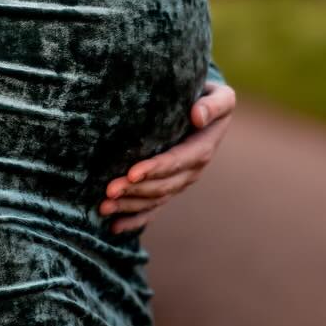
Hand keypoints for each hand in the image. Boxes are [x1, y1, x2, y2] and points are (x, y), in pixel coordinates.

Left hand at [98, 82, 236, 233]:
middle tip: (108, 191)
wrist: (207, 111)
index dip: (155, 169)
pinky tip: (115, 228)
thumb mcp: (221, 97)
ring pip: (154, 200)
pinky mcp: (169, 188)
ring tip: (103, 207)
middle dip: (135, 190)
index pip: (176, 162)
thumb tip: (197, 116)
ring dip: (129, 206)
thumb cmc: (210, 99)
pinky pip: (153, 208)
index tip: (132, 173)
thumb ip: (213, 105)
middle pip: (161, 186)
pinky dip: (135, 220)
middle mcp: (191, 171)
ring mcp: (180, 183)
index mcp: (202, 150)